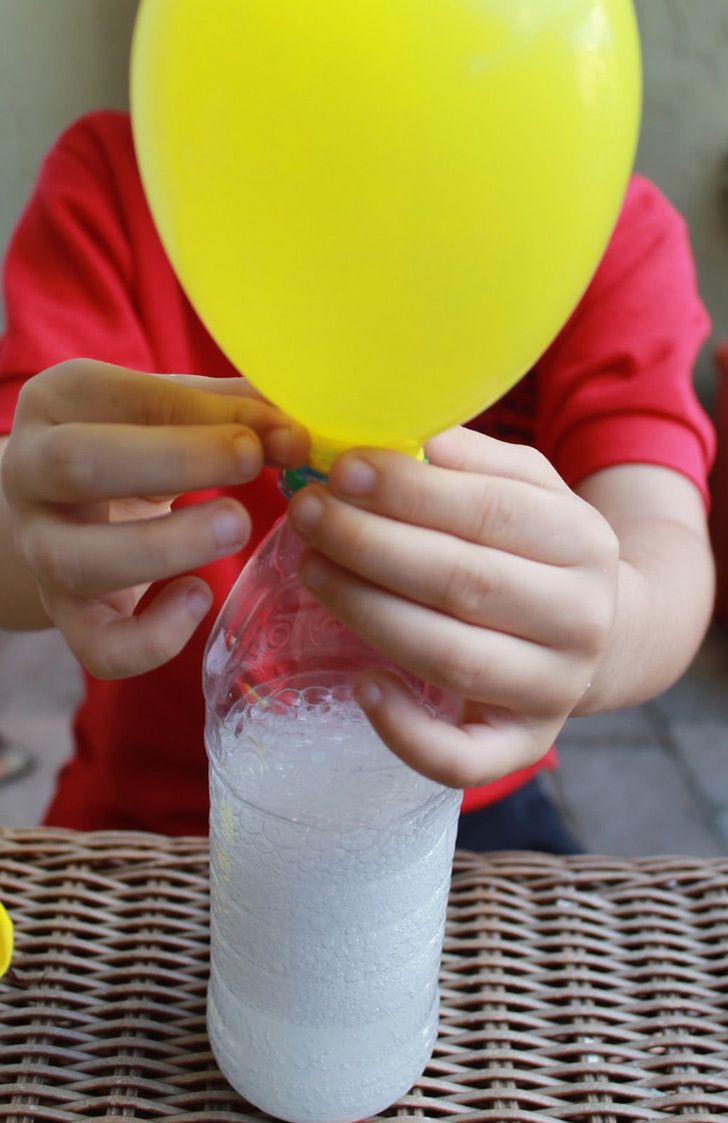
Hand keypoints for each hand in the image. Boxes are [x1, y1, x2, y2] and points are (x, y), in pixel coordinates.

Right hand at [2, 360, 307, 677]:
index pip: (124, 399)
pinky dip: (153, 638)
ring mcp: (40, 549)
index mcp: (61, 401)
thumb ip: (233, 412)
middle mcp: (30, 472)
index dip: (205, 415)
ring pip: (77, 560)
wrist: (68, 508)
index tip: (274, 433)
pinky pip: (97, 646)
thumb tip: (297, 435)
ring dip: (166, 547)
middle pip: (78, 465)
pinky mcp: (66, 615)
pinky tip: (198, 597)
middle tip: (251, 462)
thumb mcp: (172, 413)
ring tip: (237, 527)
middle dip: (175, 461)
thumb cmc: (137, 445)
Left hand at [287, 427, 618, 787]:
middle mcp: (580, 620)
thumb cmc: (539, 547)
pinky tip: (361, 685)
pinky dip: (405, 733)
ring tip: (311, 568)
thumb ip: (471, 461)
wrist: (601, 632)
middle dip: (371, 545)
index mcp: (584, 541)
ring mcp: (554, 690)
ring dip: (367, 612)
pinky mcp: (524, 746)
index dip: (410, 491)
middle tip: (307, 514)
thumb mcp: (528, 487)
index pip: (491, 511)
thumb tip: (394, 435)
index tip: (342, 469)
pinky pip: (462, 759)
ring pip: (451, 658)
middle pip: (464, 582)